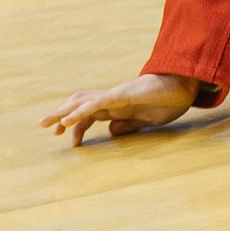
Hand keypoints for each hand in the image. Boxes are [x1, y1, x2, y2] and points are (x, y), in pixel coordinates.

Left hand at [41, 72, 197, 145]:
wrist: (184, 86)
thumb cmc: (168, 101)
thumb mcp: (145, 121)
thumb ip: (127, 126)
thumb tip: (108, 133)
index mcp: (118, 106)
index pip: (90, 114)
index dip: (77, 125)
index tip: (71, 143)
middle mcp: (112, 99)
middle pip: (80, 104)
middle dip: (61, 115)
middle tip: (45, 128)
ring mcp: (115, 95)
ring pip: (82, 102)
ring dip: (62, 113)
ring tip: (45, 124)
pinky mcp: (120, 95)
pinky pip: (95, 104)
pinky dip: (78, 113)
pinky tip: (66, 123)